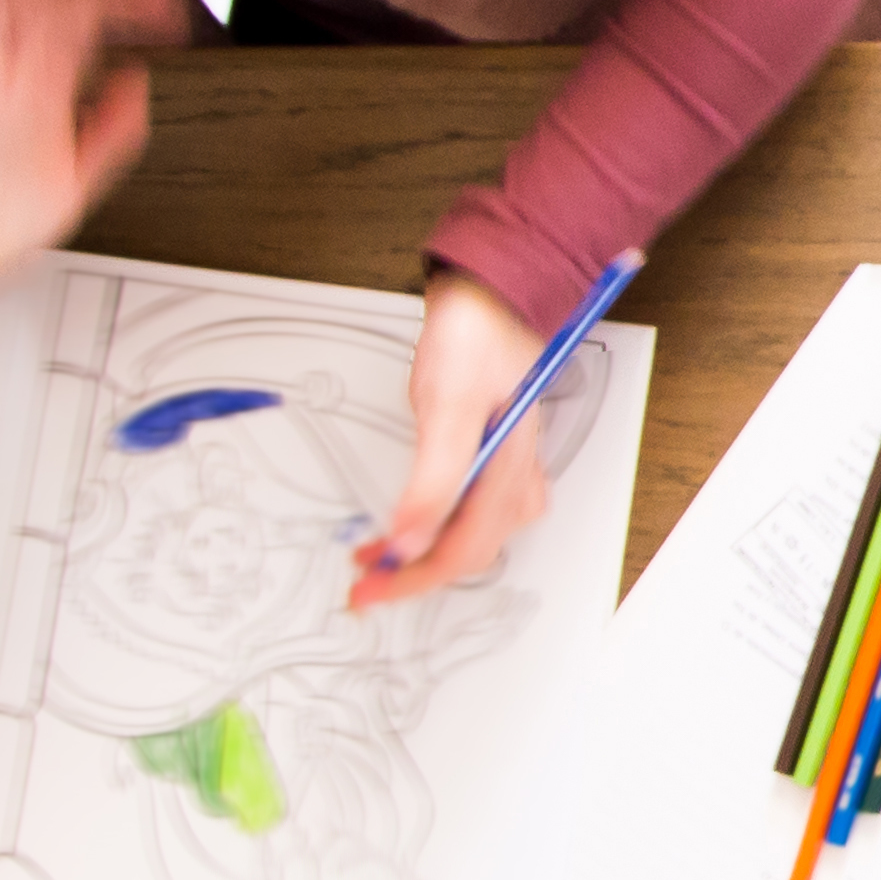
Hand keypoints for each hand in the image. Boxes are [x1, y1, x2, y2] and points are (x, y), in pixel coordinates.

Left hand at [354, 267, 553, 609]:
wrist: (493, 291)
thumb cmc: (475, 338)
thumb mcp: (446, 407)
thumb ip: (433, 480)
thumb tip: (409, 540)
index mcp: (507, 473)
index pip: (460, 553)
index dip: (411, 578)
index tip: (368, 588)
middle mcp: (515, 477)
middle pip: (468, 552)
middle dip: (415, 573)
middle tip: (365, 580)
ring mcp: (510, 465)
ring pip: (474, 536)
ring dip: (428, 554)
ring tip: (384, 557)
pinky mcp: (498, 450)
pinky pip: (474, 509)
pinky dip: (441, 526)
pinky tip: (421, 518)